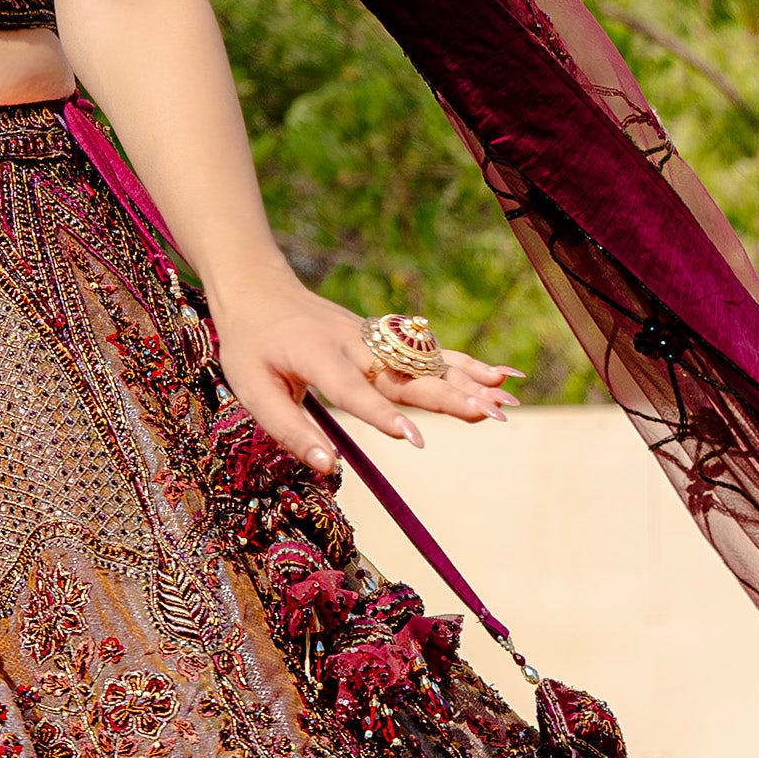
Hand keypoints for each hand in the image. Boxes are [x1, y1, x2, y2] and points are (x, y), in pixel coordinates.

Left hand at [203, 253, 517, 468]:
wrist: (261, 289)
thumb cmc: (252, 347)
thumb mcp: (253, 390)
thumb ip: (290, 431)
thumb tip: (328, 468)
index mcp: (317, 356)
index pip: (353, 389)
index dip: (381, 413)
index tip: (412, 438)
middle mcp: (354, 343)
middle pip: (405, 374)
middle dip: (447, 395)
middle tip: (485, 415)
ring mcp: (374, 336)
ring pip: (426, 360)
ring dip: (468, 379)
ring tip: (506, 400)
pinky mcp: (385, 336)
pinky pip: (428, 351)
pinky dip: (465, 362)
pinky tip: (498, 376)